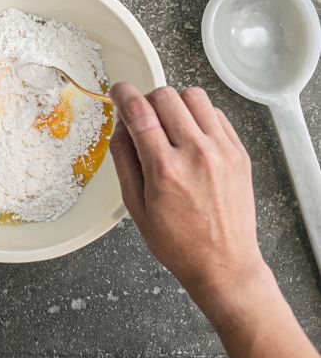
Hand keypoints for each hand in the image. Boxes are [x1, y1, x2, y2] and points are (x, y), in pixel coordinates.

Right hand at [110, 83, 320, 357]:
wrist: (225, 266)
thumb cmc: (179, 244)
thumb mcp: (136, 207)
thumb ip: (124, 160)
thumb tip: (120, 126)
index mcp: (165, 169)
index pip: (139, 111)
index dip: (124, 94)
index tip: (119, 92)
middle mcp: (196, 154)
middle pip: (165, 96)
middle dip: (148, 101)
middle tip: (144, 119)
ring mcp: (222, 151)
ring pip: (193, 96)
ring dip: (176, 104)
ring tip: (171, 126)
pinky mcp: (239, 152)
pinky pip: (216, 113)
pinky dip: (199, 116)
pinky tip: (192, 137)